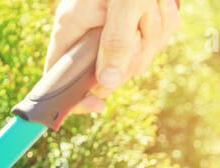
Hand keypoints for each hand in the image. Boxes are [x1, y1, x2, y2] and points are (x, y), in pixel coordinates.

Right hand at [47, 0, 182, 115]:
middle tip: (142, 31)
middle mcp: (87, 31)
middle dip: (132, 57)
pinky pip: (152, 43)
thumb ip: (116, 42)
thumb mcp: (125, 4)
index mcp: (71, 27)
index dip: (74, 98)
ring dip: (153, 36)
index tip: (98, 106)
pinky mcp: (135, 25)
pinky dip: (162, 26)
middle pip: (106, 74)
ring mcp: (112, 30)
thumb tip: (109, 85)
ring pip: (134, 59)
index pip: (57, 77)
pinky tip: (161, 5)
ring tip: (154, 5)